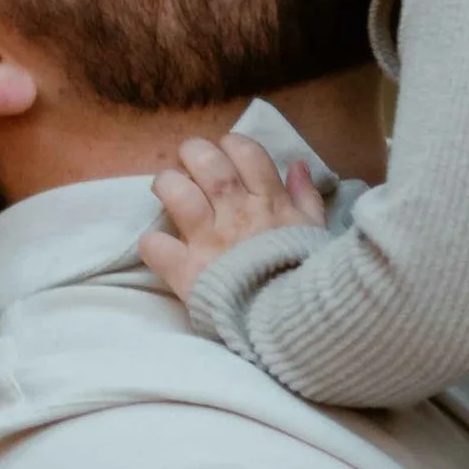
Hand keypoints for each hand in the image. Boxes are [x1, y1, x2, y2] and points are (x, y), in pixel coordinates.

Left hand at [141, 131, 323, 309]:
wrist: (292, 325)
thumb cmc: (303, 276)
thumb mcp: (315, 232)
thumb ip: (307, 197)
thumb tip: (299, 166)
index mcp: (270, 203)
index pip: (247, 154)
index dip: (232, 144)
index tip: (225, 148)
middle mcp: (237, 215)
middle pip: (208, 166)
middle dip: (194, 152)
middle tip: (188, 158)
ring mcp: (209, 242)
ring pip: (178, 195)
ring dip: (167, 184)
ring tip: (166, 187)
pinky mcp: (187, 272)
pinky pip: (157, 247)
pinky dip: (153, 243)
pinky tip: (159, 244)